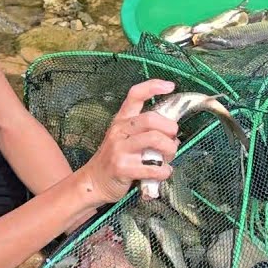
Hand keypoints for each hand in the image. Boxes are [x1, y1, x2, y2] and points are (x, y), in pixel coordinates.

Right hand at [76, 79, 180, 205]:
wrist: (93, 181)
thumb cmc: (114, 158)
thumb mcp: (123, 137)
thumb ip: (145, 131)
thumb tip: (173, 133)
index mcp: (121, 120)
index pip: (135, 95)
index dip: (153, 87)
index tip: (170, 86)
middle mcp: (119, 131)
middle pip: (151, 119)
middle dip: (170, 129)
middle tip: (173, 139)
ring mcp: (120, 149)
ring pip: (154, 139)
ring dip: (170, 149)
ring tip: (168, 157)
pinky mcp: (123, 168)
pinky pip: (153, 167)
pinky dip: (165, 171)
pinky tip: (163, 172)